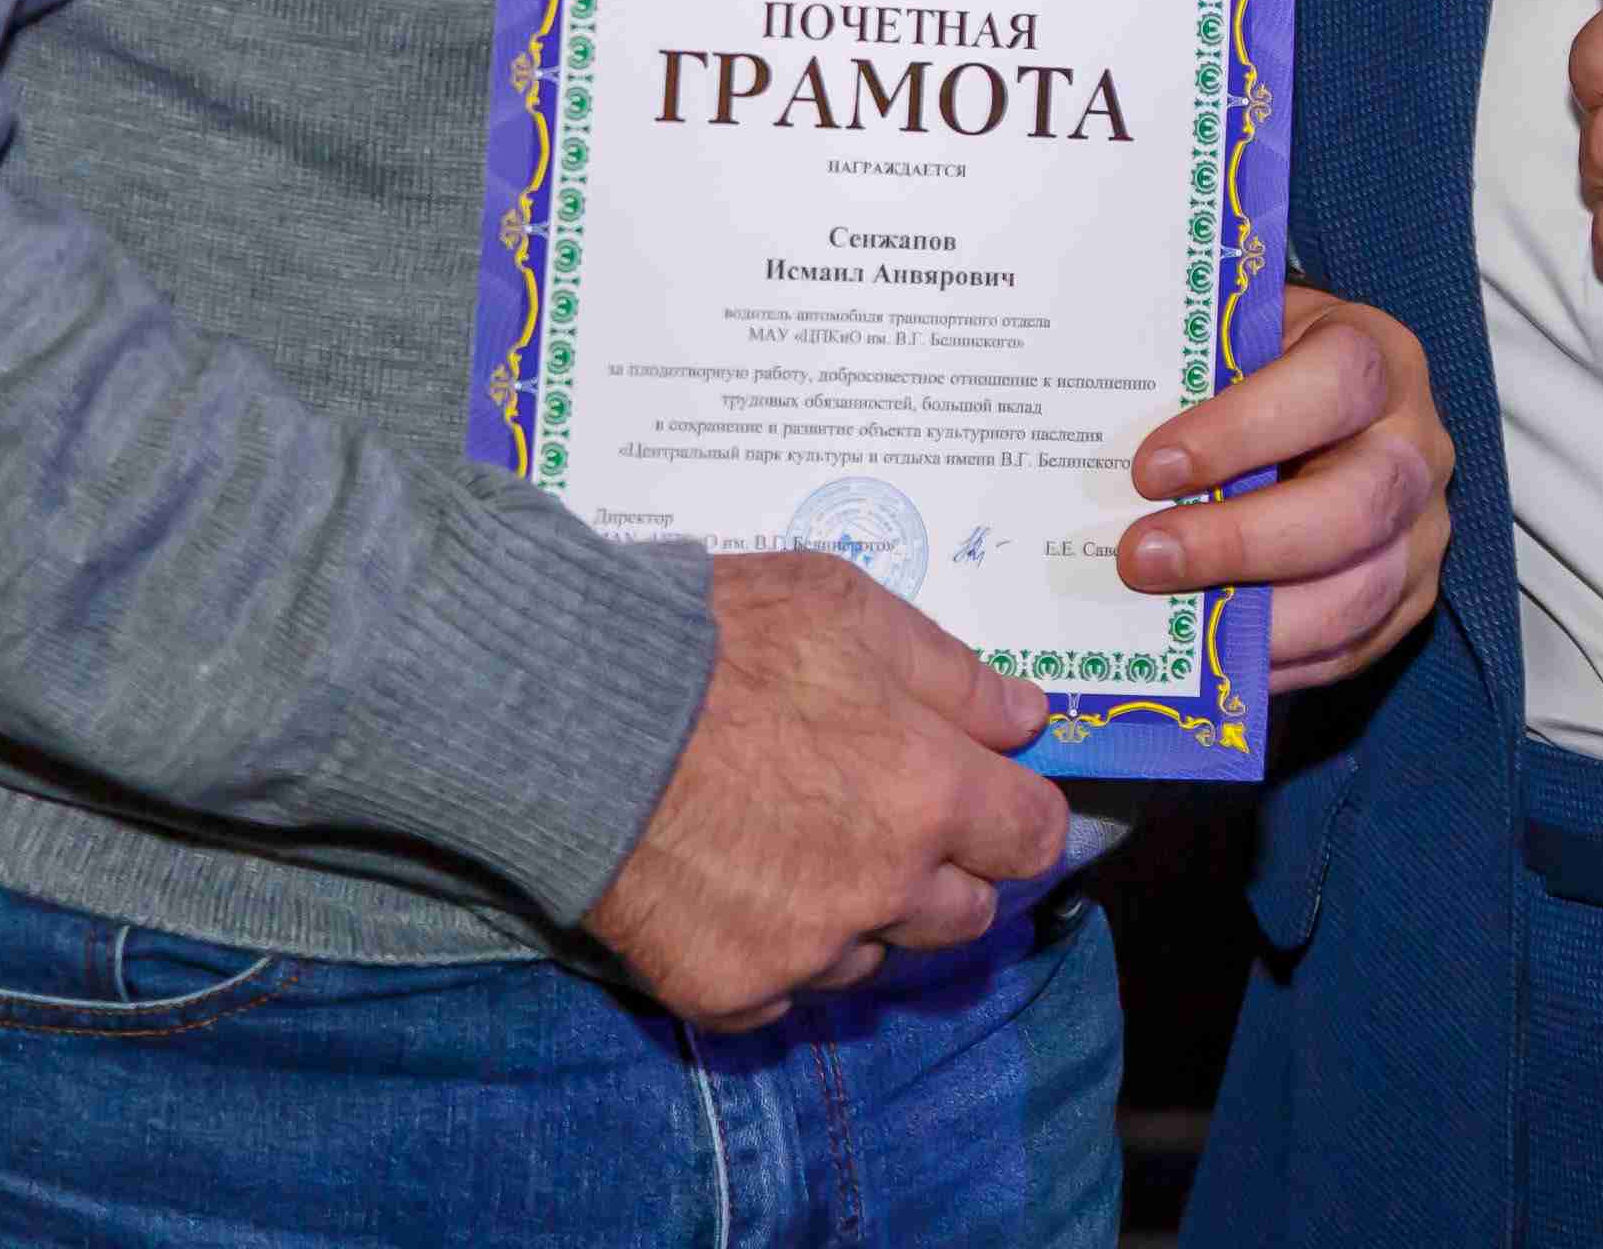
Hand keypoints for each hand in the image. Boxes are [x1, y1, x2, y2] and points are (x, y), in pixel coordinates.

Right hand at [581, 551, 1070, 1026]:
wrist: (570, 710)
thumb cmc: (714, 641)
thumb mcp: (846, 610)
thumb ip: (952, 674)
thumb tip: (1027, 719)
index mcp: (931, 794)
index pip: (1032, 838)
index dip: (1012, 813)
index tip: (982, 795)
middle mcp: (884, 889)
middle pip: (964, 916)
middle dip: (937, 870)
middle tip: (869, 813)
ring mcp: (805, 952)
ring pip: (869, 958)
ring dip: (850, 914)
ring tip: (776, 838)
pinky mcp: (728, 991)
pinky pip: (779, 992)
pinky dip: (765, 949)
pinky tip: (721, 882)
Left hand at [1119, 282, 1453, 688]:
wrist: (1330, 408)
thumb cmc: (1264, 371)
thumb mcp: (1238, 343)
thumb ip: (1194, 374)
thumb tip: (1094, 436)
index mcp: (1376, 356)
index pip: (1334, 384)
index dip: (1243, 429)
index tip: (1151, 468)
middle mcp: (1415, 445)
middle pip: (1356, 505)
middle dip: (1241, 542)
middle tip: (1142, 557)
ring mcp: (1422, 529)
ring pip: (1363, 590)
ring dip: (1258, 617)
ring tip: (1168, 616)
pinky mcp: (1411, 596)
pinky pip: (1354, 646)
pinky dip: (1278, 659)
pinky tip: (1208, 654)